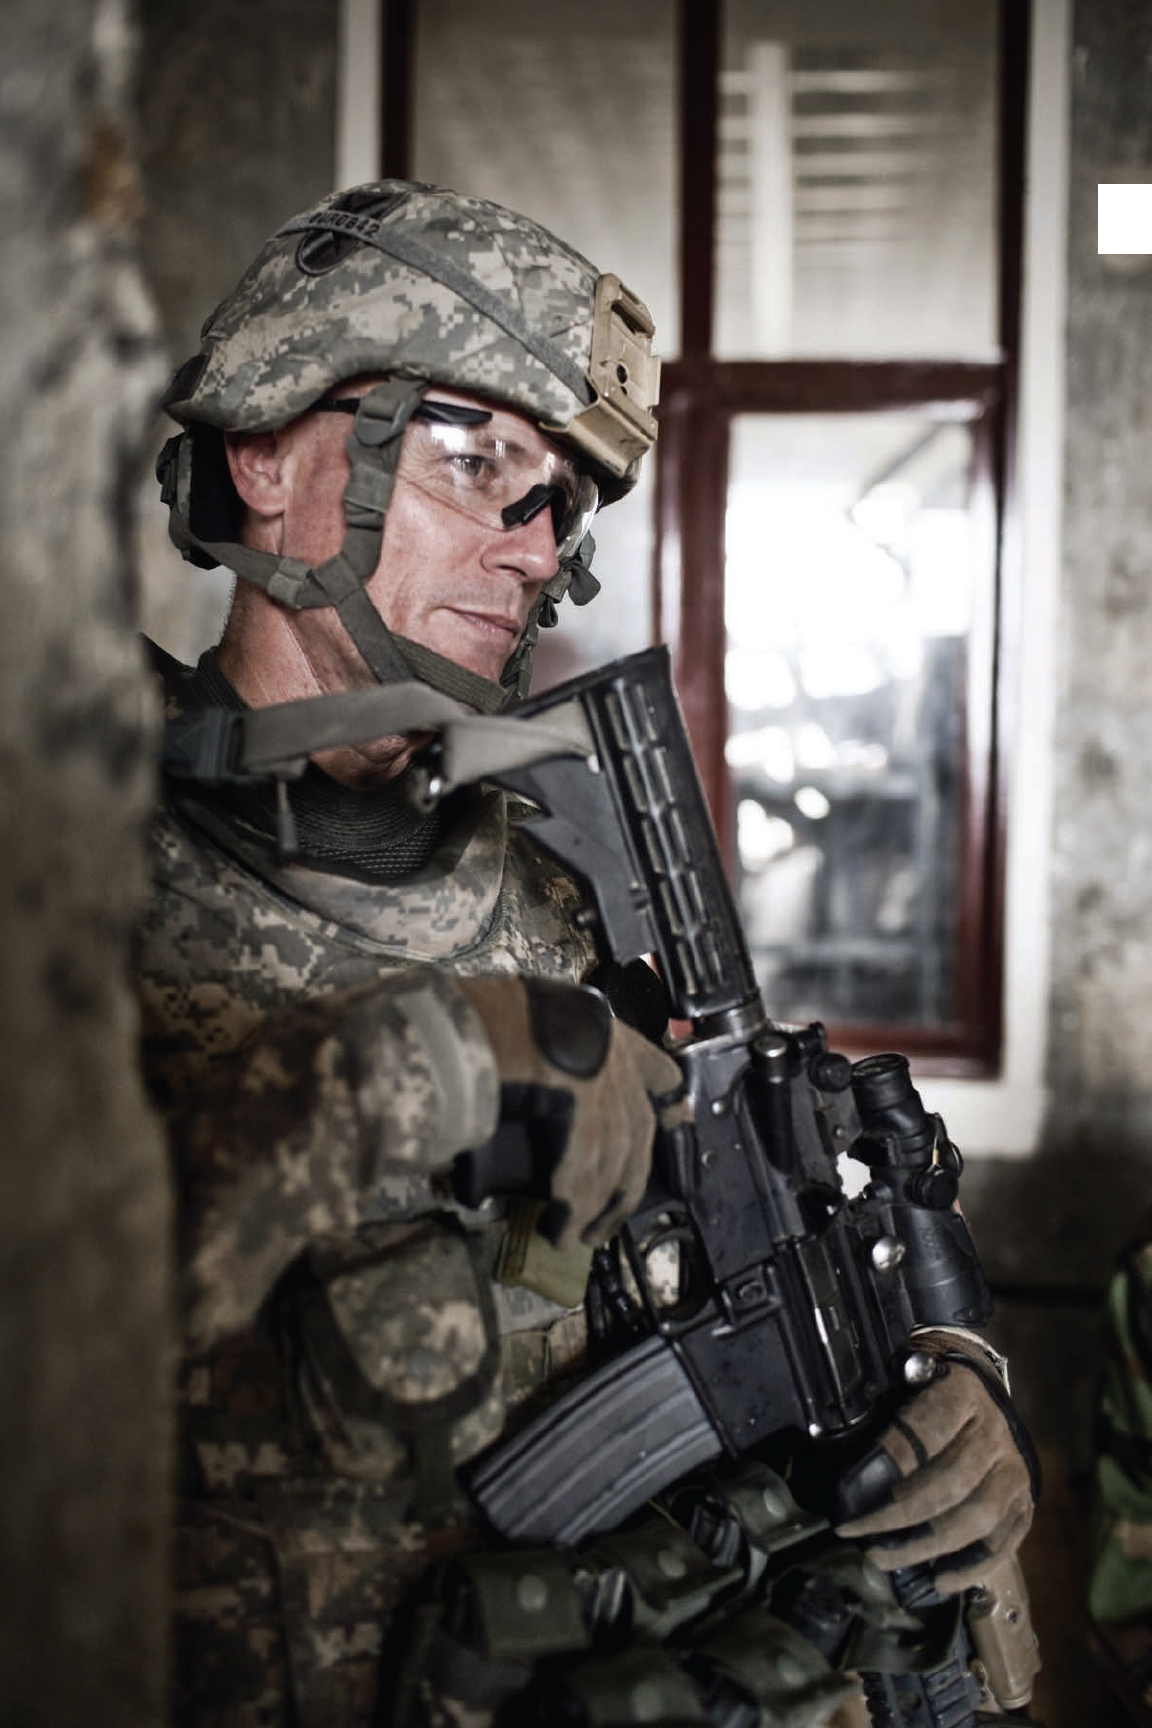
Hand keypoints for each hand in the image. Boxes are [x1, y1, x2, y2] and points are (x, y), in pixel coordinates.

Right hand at [457, 974, 687, 1248]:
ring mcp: (602, 1077)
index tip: (677, 1122)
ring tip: (579, 1236)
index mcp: (601, 1027)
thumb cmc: (482, 1015)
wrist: (466, 1013)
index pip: (657, 1068)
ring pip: (613, 1157)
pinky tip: (562, 1229)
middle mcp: (611, 1051)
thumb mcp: (528, 1024)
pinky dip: (574, 1207)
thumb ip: (546, 1055)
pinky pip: (584, 1168)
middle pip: (636, 1131)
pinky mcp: (583, 1105)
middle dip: (625, 1184)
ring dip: (596, 1206)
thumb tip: (534, 1093)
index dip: (668, 1101)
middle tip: (609, 1220)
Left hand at [834, 1331, 1039, 1593]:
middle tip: (862, 1539)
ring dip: (927, 1547)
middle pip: (950, 1484)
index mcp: (961, 1394)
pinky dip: (971, 1567)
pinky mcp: (1024, 1501)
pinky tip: (938, 1581)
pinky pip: (1003, 1543)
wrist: (983, 1386)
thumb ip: (884, 1414)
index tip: (851, 1498)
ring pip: (977, 1519)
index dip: (887, 1467)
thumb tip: (852, 1469)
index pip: (924, 1434)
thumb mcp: (905, 1379)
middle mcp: (994, 1434)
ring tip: (886, 1559)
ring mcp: (1014, 1470)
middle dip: (900, 1519)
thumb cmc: (932, 1385)